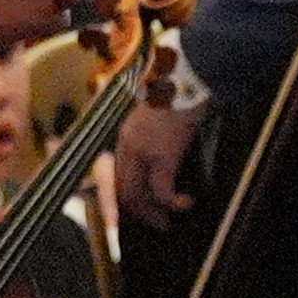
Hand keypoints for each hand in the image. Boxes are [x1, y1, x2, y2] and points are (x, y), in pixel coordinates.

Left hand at [112, 97, 194, 228]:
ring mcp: (143, 151)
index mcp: (125, 135)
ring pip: (137, 196)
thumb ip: (147, 133)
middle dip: (138, 212)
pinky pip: (162, 191)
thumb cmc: (175, 90)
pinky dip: (173, 203)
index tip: (127, 213)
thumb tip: (160, 154)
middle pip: (122, 190)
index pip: (111, 174)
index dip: (116, 198)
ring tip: (168, 221)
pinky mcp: (164, 155)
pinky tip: (186, 203)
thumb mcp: (153, 111)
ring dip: (153, 214)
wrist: (186, 75)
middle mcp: (128, 145)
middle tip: (156, 222)